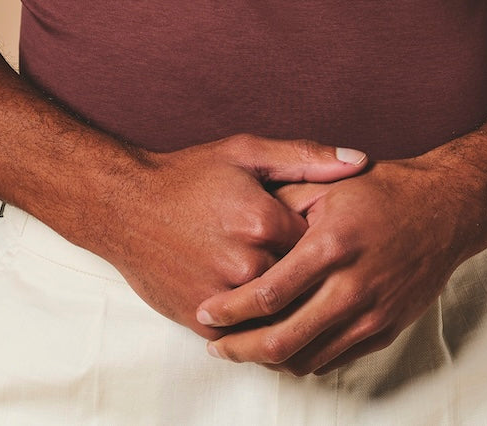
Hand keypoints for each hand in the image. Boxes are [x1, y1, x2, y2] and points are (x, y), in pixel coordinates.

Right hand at [100, 134, 367, 340]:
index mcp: (262, 221)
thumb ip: (306, 157)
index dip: (325, 239)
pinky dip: (259, 325)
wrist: (126, 206)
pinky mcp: (202, 320)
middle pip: (304, 285)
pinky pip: (248, 334)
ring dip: (289, 305)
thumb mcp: (246, 153)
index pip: (321, 245)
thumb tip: (359, 160)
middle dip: (310, 276)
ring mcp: (223, 297)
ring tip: (290, 287)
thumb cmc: (188, 176)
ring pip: (279, 315)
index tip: (324, 234)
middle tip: (308, 263)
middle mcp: (246, 264)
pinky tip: (263, 306)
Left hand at [196, 156, 477, 374]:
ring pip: (308, 358)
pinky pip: (335, 359)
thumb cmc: (382, 190)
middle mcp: (352, 286)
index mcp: (331, 245)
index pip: (270, 292)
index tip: (207, 312)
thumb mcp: (328, 184)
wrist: (444, 210)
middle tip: (215, 346)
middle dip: (241, 348)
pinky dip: (304, 360)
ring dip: (270, 360)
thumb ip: (284, 204)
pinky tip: (284, 347)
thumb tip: (245, 231)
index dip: (232, 309)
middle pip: (284, 339)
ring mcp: (371, 313)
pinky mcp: (386, 329)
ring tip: (243, 349)